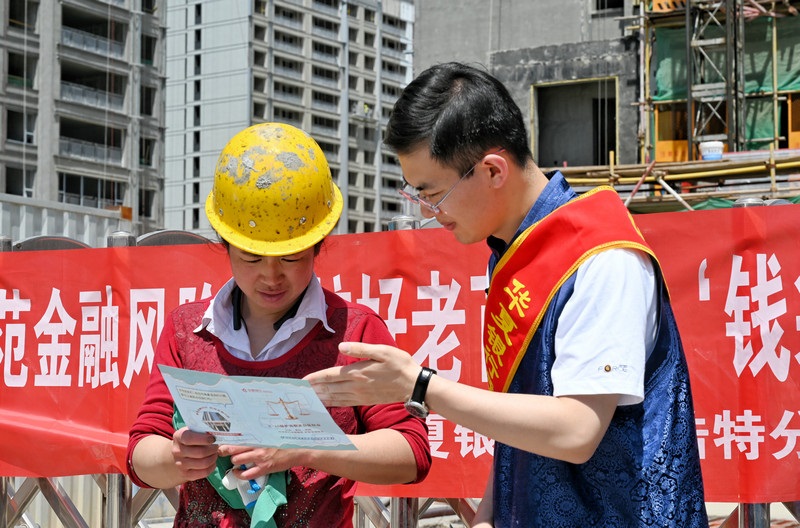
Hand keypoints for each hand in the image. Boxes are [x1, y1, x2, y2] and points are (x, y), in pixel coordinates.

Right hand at [171, 427, 218, 481]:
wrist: (180, 453)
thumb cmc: (192, 439)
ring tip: (215, 453)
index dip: (204, 439)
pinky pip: (203, 473)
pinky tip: (212, 462)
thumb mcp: (194, 431)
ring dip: (213, 458)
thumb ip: (203, 430)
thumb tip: (218, 432)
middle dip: (213, 449)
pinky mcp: (185, 474)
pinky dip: (211, 467)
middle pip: (200, 453)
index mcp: (179, 437)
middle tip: (217, 446)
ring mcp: (180, 464)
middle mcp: (177, 451)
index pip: (190, 438)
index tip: (213, 438)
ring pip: (203, 463)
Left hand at [217, 445, 308, 479]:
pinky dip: (239, 474)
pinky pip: (246, 474)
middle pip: (233, 448)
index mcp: (258, 437)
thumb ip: (256, 436)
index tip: (220, 441)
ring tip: (235, 462)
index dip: (226, 439)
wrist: (296, 451)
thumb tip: (241, 436)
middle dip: (224, 450)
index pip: (237, 436)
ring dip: (233, 462)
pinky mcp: (264, 468)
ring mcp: (260, 457)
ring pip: (237, 460)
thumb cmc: (281, 443)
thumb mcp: (268, 436)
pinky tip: (238, 472)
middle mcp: (257, 445)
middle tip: (221, 451)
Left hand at [304, 342, 420, 406]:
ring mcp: (360, 395)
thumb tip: (342, 346)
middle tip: (297, 392)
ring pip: (334, 397)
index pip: (330, 375)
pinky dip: (331, 403)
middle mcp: (356, 386)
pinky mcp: (364, 400)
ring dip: (319, 397)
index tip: (302, 381)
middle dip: (312, 390)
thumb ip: (361, 349)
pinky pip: (343, 403)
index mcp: (358, 372)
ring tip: (306, 398)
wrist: (413, 385)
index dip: (315, 378)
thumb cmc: (400, 364)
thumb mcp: (383, 351)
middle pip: (328, 388)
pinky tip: (325, 403)